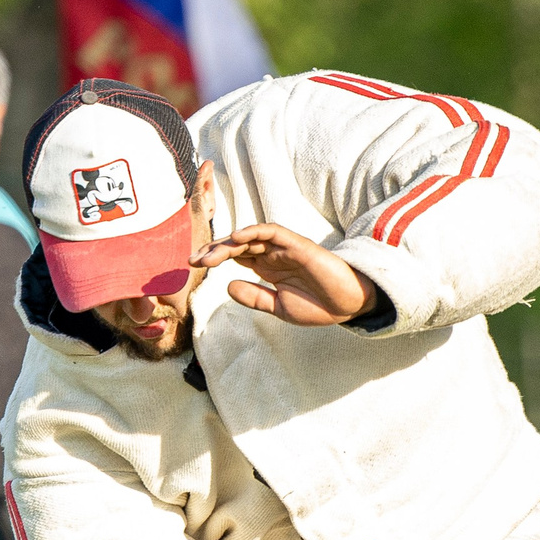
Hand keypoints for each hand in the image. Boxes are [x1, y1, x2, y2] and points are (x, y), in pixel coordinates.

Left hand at [195, 223, 379, 326]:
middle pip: (237, 245)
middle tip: (193, 260)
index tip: (192, 265)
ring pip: (250, 237)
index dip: (214, 257)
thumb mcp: (279, 307)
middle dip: (214, 250)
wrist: (348, 306)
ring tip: (209, 255)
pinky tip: (236, 238)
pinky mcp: (297, 245)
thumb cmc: (318, 306)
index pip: (235, 255)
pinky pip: (273, 232)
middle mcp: (273, 255)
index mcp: (267, 269)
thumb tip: (227, 287)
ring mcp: (284, 248)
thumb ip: (255, 297)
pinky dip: (254, 232)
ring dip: (228, 243)